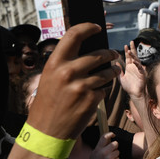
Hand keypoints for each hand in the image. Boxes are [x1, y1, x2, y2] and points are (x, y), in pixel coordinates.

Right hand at [28, 23, 119, 138]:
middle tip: (113, 54)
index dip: (88, 27)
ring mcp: (81, 86)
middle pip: (98, 54)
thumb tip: (86, 50)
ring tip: (113, 71)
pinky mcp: (91, 99)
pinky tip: (95, 94)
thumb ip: (65, 63)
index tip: (97, 27)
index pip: (74, 35)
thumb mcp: (50, 78)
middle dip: (110, 53)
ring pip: (107, 72)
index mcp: (55, 63)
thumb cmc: (48, 102)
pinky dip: (102, 91)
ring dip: (112, 71)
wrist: (46, 131)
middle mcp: (68, 72)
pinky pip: (104, 89)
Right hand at [77, 132, 119, 158]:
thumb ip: (100, 147)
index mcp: (97, 150)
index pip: (104, 137)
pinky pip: (118, 158)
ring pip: (118, 152)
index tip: (113, 134)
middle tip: (112, 151)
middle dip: (115, 146)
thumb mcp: (94, 155)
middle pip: (115, 144)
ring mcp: (109, 158)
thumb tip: (107, 139)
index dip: (110, 134)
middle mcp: (103, 153)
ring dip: (115, 155)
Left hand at [118, 41, 146, 99]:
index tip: (125, 45)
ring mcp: (139, 70)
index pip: (129, 57)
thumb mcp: (121, 78)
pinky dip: (137, 64)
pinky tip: (134, 61)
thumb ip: (119, 70)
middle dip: (132, 49)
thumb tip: (115, 63)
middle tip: (131, 42)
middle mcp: (134, 67)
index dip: (127, 51)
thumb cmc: (129, 87)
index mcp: (130, 67)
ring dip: (133, 55)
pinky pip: (140, 68)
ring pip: (136, 60)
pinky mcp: (142, 74)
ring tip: (129, 51)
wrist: (134, 94)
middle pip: (134, 56)